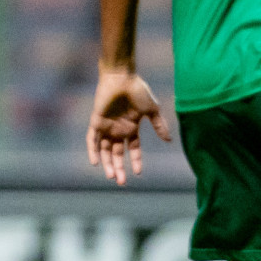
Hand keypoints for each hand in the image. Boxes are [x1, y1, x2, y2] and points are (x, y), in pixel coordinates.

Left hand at [86, 68, 170, 185]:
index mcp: (131, 127)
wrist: (122, 78)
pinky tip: (95, 162)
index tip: (138, 173)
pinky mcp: (96, 121)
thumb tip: (169, 140)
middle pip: (117, 153)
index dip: (135, 160)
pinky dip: (92, 150)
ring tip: (111, 175)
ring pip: (104, 149)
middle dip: (119, 167)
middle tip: (121, 182)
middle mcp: (118, 129)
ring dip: (107, 163)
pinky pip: (91, 139)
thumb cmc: (138, 90)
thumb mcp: (152, 110)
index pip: (132, 149)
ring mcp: (106, 126)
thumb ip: (159, 125)